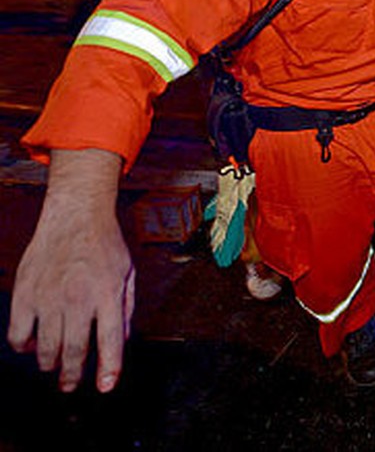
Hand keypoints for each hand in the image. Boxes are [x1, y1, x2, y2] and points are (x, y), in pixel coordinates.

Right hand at [7, 149, 133, 392]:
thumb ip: (125, 309)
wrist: (75, 216)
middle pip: (74, 350)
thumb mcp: (127, 275)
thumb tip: (121, 341)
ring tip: (53, 366)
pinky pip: (17, 333)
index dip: (108, 367)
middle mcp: (77, 298)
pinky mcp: (25, 293)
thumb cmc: (104, 246)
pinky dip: (23, 346)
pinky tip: (30, 345)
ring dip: (49, 363)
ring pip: (44, 347)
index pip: (110, 339)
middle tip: (70, 385)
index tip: (105, 387)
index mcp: (107, 294)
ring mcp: (48, 297)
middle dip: (73, 374)